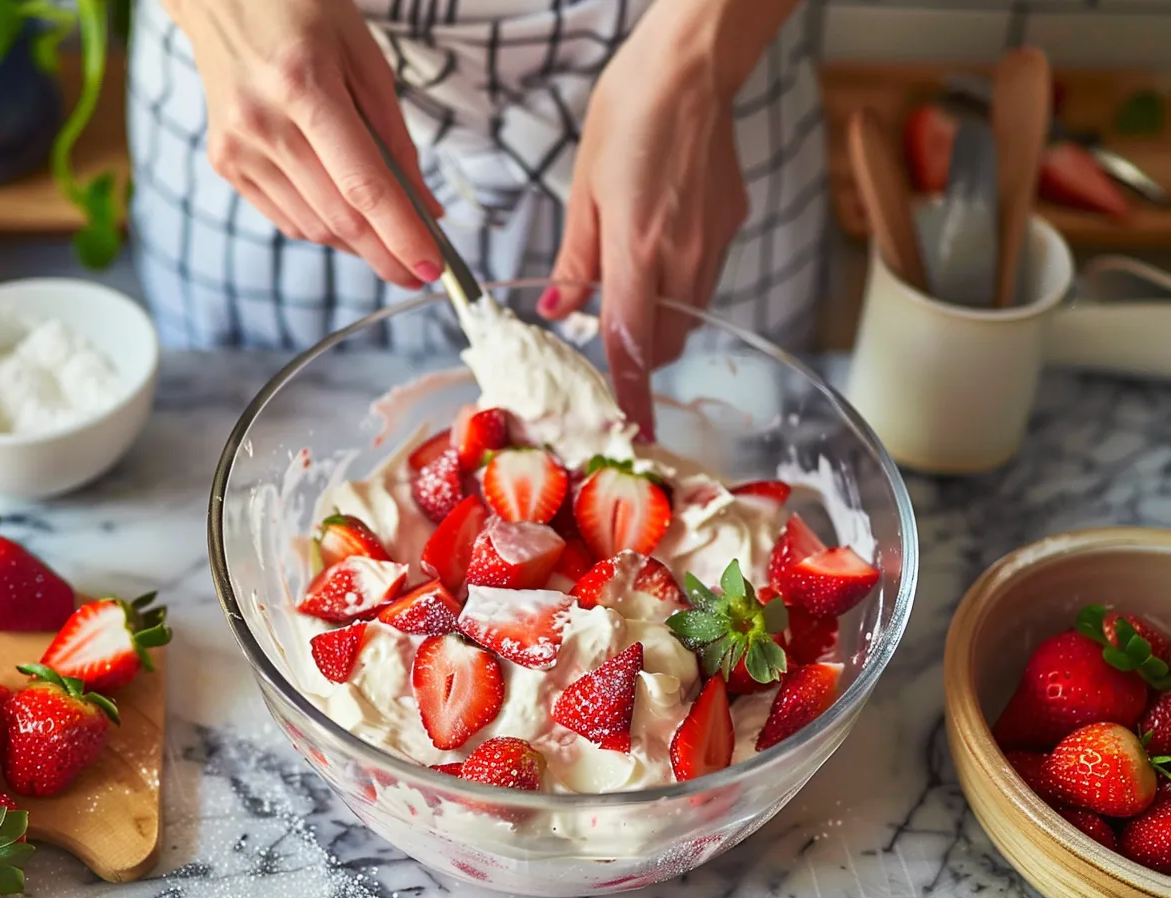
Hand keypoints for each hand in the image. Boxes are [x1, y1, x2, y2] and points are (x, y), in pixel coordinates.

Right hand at [164, 0, 443, 287]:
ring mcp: (237, 147)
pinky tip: (348, 225)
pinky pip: (286, 218)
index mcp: (304, 86)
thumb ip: (396, 139)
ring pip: (313, 226)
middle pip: (338, 216)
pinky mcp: (224, 162)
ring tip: (388, 244)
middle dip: (386, 254)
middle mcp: (262, 122)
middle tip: (419, 274)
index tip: (431, 268)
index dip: (401, 234)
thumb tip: (425, 207)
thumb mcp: (366, 60)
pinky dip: (325, 230)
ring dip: (358, 246)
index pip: (363, 185)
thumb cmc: (303, 13)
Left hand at [538, 10, 748, 439]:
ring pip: (689, 313)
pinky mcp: (733, 225)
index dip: (632, 394)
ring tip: (634, 280)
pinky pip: (706, 276)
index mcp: (637, 248)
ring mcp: (715, 242)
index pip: (633, 342)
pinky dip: (681, 282)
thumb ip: (576, 258)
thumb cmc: (628, 114)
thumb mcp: (583, 187)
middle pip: (666, 339)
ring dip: (660, 319)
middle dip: (639, 353)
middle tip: (611, 336)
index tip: (635, 432)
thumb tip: (562, 310)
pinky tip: (663, 242)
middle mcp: (683, 255)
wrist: (691, 68)